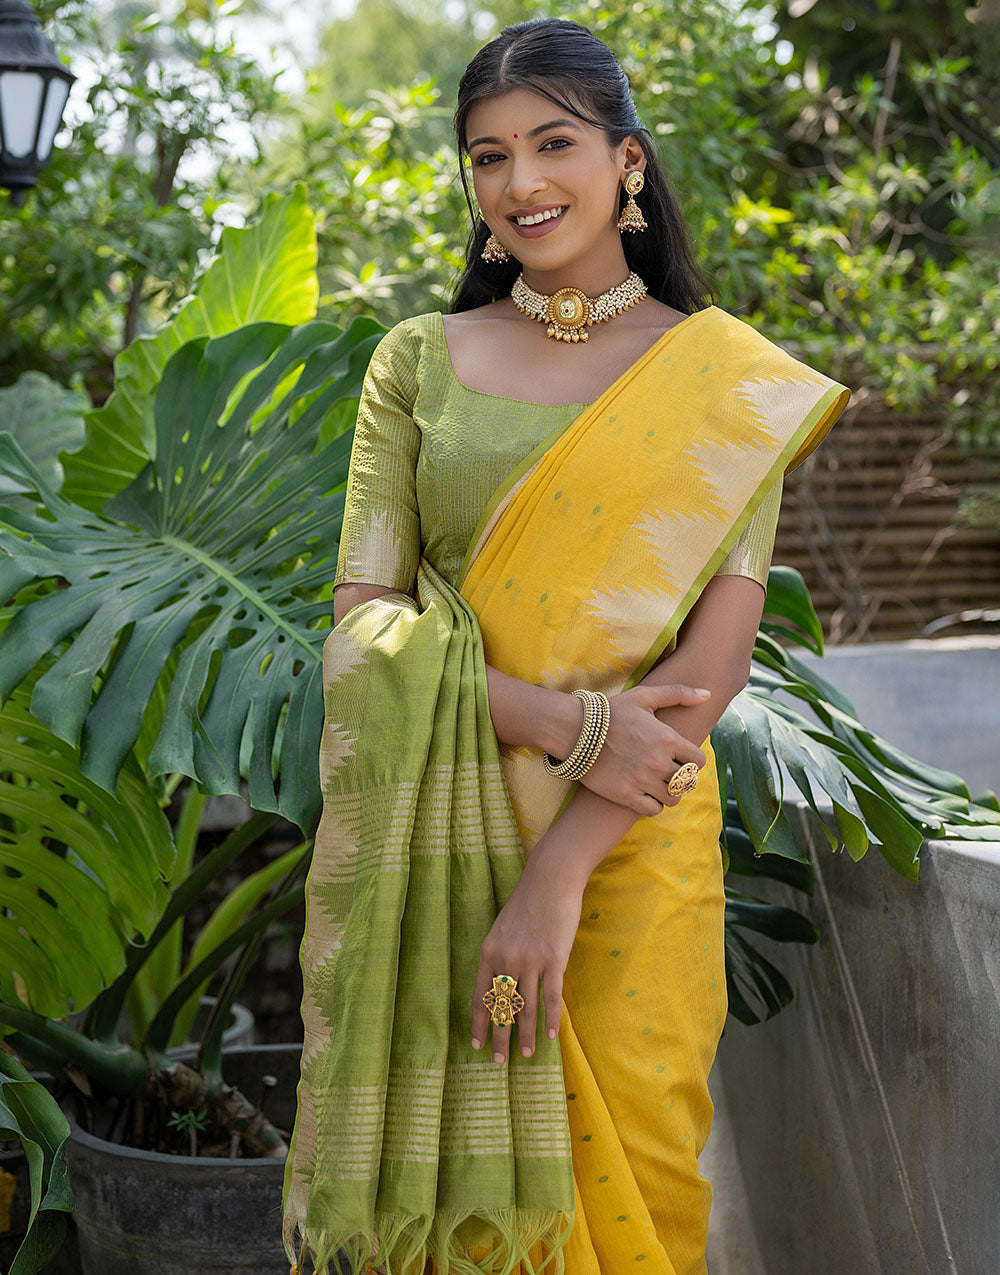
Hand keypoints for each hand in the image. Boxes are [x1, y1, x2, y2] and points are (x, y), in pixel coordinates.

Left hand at [469, 850, 582, 1063]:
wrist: (550, 879)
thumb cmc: (527, 902)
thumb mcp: (502, 929)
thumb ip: (499, 956)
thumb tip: (501, 986)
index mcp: (488, 952)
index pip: (479, 997)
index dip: (478, 1023)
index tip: (476, 1045)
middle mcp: (506, 960)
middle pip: (501, 1008)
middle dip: (499, 1038)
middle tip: (498, 1062)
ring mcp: (530, 961)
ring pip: (526, 1008)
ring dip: (524, 1035)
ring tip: (524, 1056)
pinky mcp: (554, 959)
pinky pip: (550, 997)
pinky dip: (550, 1020)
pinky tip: (549, 1037)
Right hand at [579, 683, 709, 815]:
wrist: (575, 730)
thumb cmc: (611, 712)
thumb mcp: (644, 696)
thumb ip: (678, 693)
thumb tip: (707, 694)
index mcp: (667, 738)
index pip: (699, 761)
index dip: (693, 761)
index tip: (682, 760)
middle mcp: (658, 762)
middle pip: (688, 781)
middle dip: (682, 778)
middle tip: (669, 773)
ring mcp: (642, 780)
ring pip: (673, 798)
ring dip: (670, 793)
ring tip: (659, 785)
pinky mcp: (626, 795)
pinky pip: (654, 810)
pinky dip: (654, 805)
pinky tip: (646, 795)